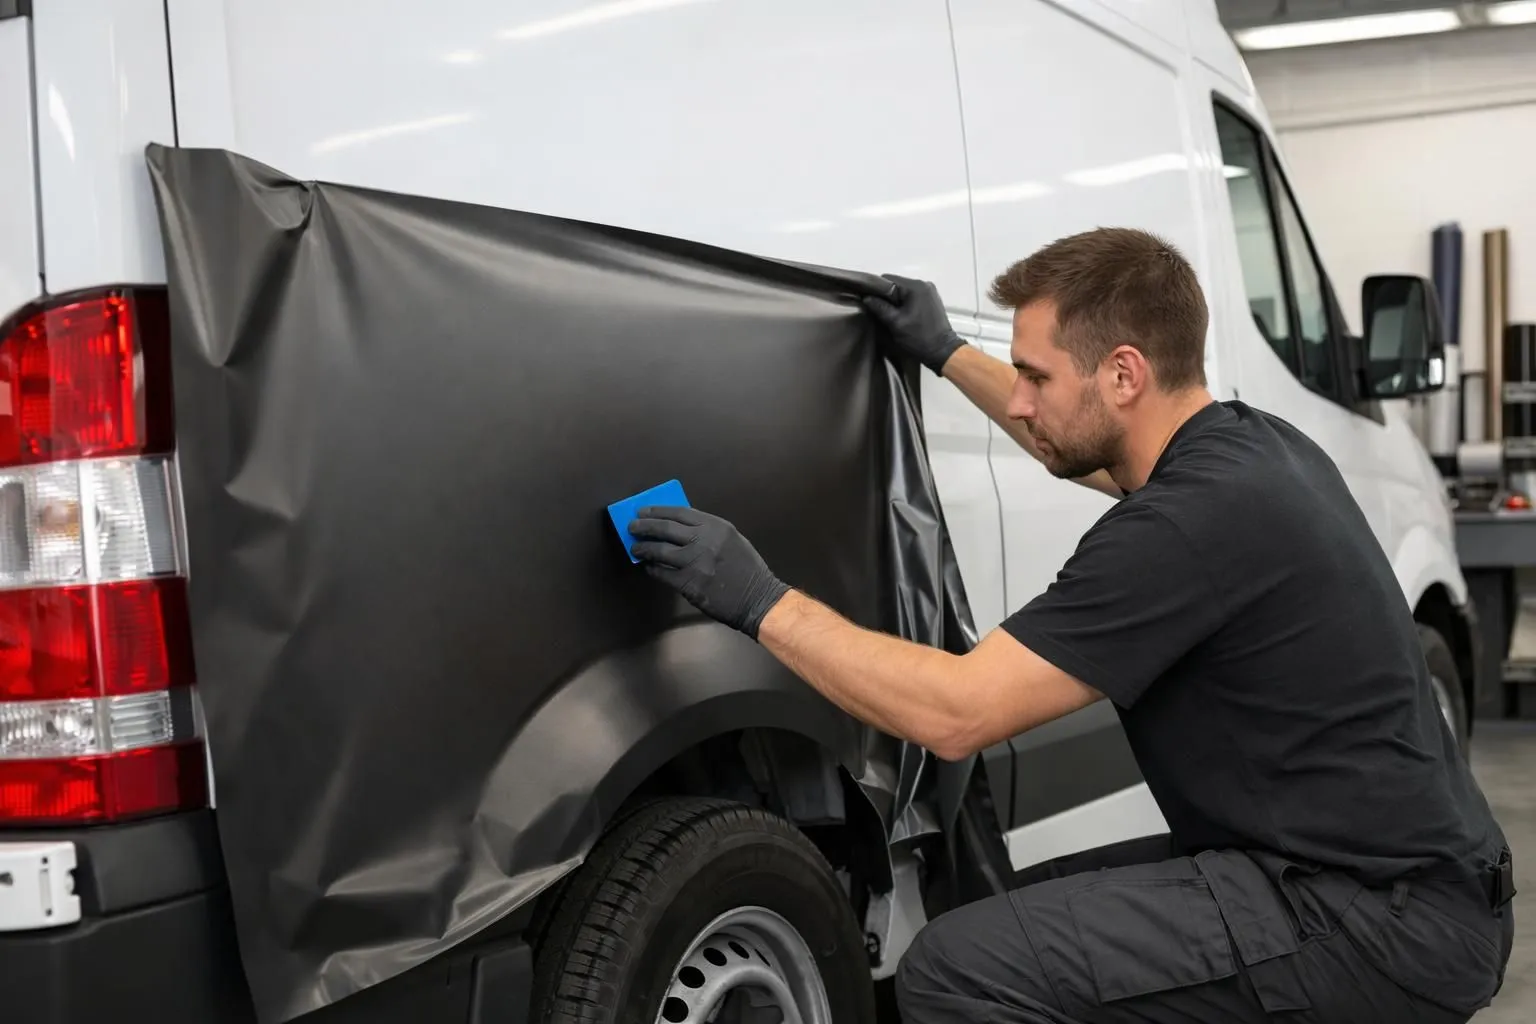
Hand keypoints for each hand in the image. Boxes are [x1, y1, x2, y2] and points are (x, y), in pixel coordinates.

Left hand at [628, 506, 790, 638]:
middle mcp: (704, 541)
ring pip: (659, 551)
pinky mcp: (688, 584)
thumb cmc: (747, 569)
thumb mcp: (731, 540)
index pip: (679, 512)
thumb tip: (677, 527)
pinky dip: (652, 569)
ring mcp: (695, 563)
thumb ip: (707, 531)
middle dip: (644, 526)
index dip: (658, 510)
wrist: (757, 599)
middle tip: (632, 527)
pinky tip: (648, 567)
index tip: (644, 511)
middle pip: (665, 528)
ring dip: (643, 548)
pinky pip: (662, 573)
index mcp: (716, 527)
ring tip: (636, 547)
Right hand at [860, 274, 964, 374]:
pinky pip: (912, 296)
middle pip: (896, 284)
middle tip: (878, 310)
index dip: (875, 290)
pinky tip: (901, 314)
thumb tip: (866, 297)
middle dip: (885, 296)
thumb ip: (879, 307)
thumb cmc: (918, 337)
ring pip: (903, 290)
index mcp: (915, 286)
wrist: (942, 350)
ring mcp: (929, 291)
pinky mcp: (931, 299)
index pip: (887, 279)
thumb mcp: (895, 323)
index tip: (868, 301)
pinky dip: (904, 302)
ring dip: (895, 300)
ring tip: (889, 314)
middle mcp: (923, 284)